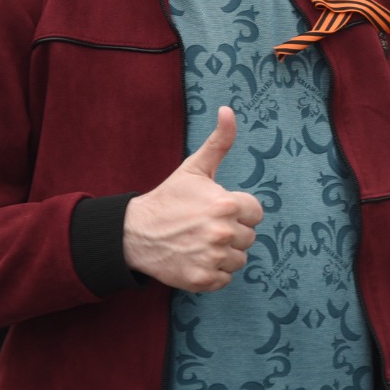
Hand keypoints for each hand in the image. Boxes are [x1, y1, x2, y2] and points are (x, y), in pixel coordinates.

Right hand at [123, 106, 262, 291]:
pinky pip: (225, 279)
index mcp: (226, 204)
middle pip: (248, 237)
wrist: (134, 233)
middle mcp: (222, 232)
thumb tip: (228, 110)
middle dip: (231, 232)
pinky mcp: (202, 280)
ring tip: (200, 242)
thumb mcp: (195, 168)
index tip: (217, 210)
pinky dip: (213, 272)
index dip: (238, 211)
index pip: (255, 213)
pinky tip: (196, 258)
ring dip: (224, 254)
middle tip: (204, 226)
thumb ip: (219, 141)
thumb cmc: (169, 198)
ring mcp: (212, 258)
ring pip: (239, 259)